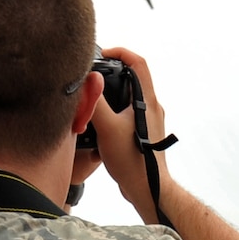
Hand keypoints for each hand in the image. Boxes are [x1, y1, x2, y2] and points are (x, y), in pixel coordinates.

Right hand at [92, 45, 171, 222]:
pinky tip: (99, 122)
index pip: (138, 63)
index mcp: (147, 100)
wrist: (146, 187)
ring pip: (129, 97)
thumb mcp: (107, 127)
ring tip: (92, 99)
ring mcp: (147, 120)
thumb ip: (96, 102)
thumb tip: (87, 82)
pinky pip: (126, 113)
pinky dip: (112, 111)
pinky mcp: (141, 133)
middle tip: (93, 75)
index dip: (121, 52)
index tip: (103, 53)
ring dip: (111, 93)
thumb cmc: (132, 160)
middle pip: (132, 78)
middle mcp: (151, 107)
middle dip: (112, 72)